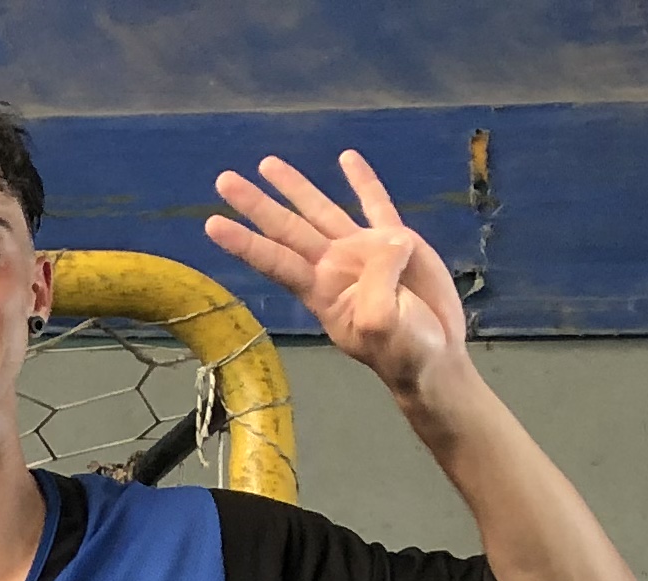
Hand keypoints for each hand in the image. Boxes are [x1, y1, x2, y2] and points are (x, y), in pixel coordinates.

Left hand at [205, 150, 468, 401]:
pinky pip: (375, 203)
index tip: (212, 224)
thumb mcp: (382, 326)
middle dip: (256, 204)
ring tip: (267, 163)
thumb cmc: (402, 351)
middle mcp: (332, 265)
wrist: (435, 355)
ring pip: (320, 210)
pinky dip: (362, 180)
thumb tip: (392, 242)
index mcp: (321, 290)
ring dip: (295, 187)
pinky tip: (347, 157)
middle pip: (286, 228)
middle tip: (224, 180)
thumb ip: (378, 286)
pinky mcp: (395, 241)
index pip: (275, 261)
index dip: (245, 242)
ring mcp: (361, 250)